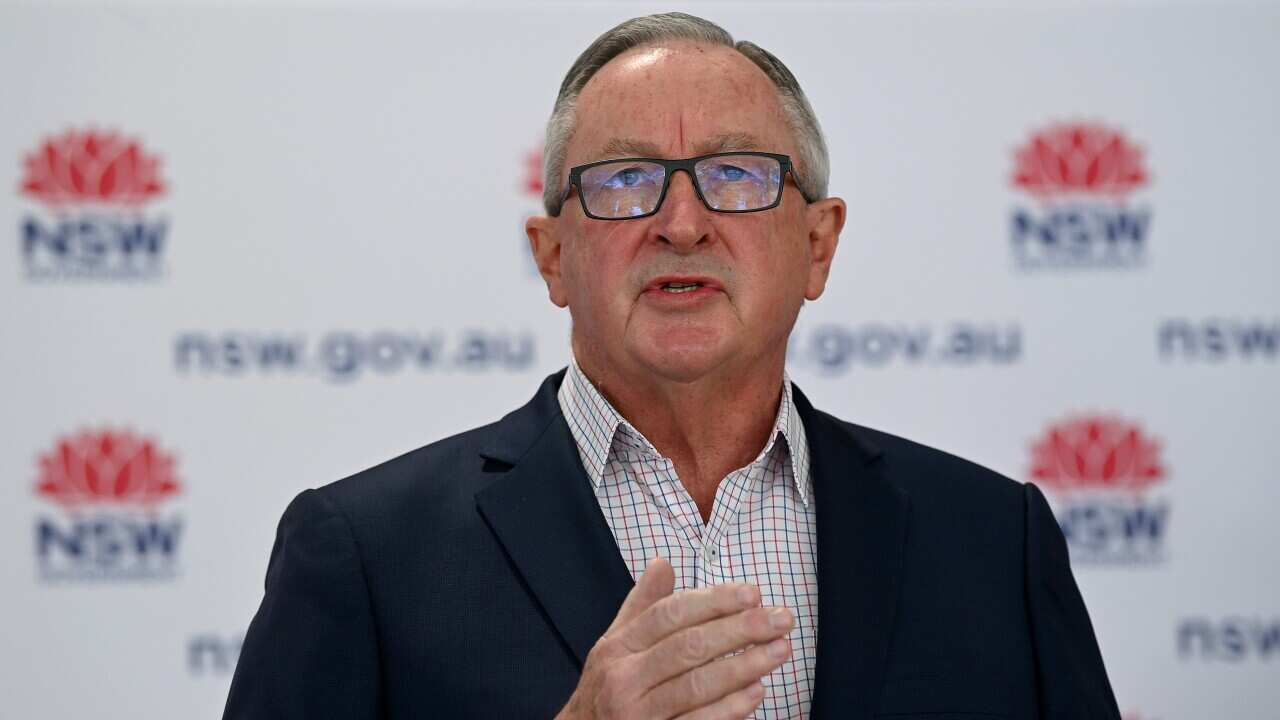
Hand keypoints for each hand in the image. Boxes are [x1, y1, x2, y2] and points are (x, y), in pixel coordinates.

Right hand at [556, 556, 793, 719]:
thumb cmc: (606, 690)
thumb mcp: (614, 644)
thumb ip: (642, 606)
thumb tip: (663, 563)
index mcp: (618, 646)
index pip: (669, 614)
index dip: (713, 601)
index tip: (753, 593)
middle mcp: (624, 678)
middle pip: (688, 646)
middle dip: (740, 629)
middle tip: (781, 619)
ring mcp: (637, 713)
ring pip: (697, 684)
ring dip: (744, 666)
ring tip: (780, 650)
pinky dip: (729, 709)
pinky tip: (757, 692)